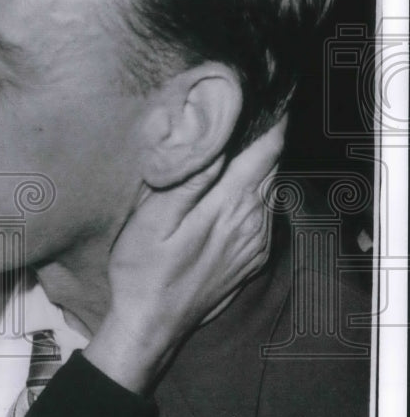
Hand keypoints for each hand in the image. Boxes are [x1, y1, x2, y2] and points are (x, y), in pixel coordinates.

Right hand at [83, 119, 285, 392]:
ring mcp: (257, 242)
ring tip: (242, 135)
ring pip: (272, 187)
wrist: (152, 325)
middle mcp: (254, 222)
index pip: (265, 151)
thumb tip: (214, 142)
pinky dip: (258, 188)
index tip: (266, 91)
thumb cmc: (142, 269)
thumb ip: (188, 181)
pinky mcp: (252, 256)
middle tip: (249, 107)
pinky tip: (237, 181)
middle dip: (265, 134)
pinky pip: (266, 210)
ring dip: (262, 160)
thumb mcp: (152, 221)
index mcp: (230, 206)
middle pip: (273, 165)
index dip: (271, 119)